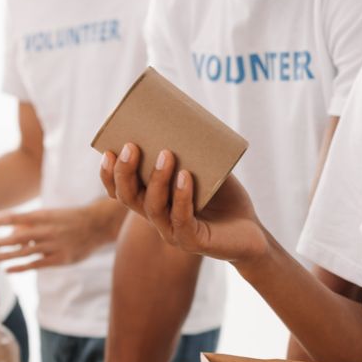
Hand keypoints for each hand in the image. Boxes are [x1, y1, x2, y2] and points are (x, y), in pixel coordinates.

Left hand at [0, 205, 108, 271]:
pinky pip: (36, 264)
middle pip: (15, 237)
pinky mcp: (60, 259)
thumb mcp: (50, 215)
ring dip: (5, 256)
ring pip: (24, 252)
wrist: (97, 225)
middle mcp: (46, 230)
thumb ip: (31, 223)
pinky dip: (21, 267)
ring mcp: (54, 245)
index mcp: (42, 216)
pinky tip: (8, 269)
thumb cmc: (69, 219)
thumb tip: (10, 232)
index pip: (12, 217)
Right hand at [100, 144, 268, 263]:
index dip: (109, 175)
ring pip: (153, 208)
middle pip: (129, 198)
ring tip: (167, 155)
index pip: (121, 192)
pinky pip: (181, 219)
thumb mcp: (206, 171)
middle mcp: (158, 219)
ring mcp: (174, 232)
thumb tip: (181, 119)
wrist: (252, 231)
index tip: (109, 151)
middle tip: (132, 146)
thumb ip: (190, 153)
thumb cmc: (226, 199)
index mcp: (154, 201)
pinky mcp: (193, 242)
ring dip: (157, 180)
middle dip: (125, 172)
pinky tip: (186, 178)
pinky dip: (182, 197)